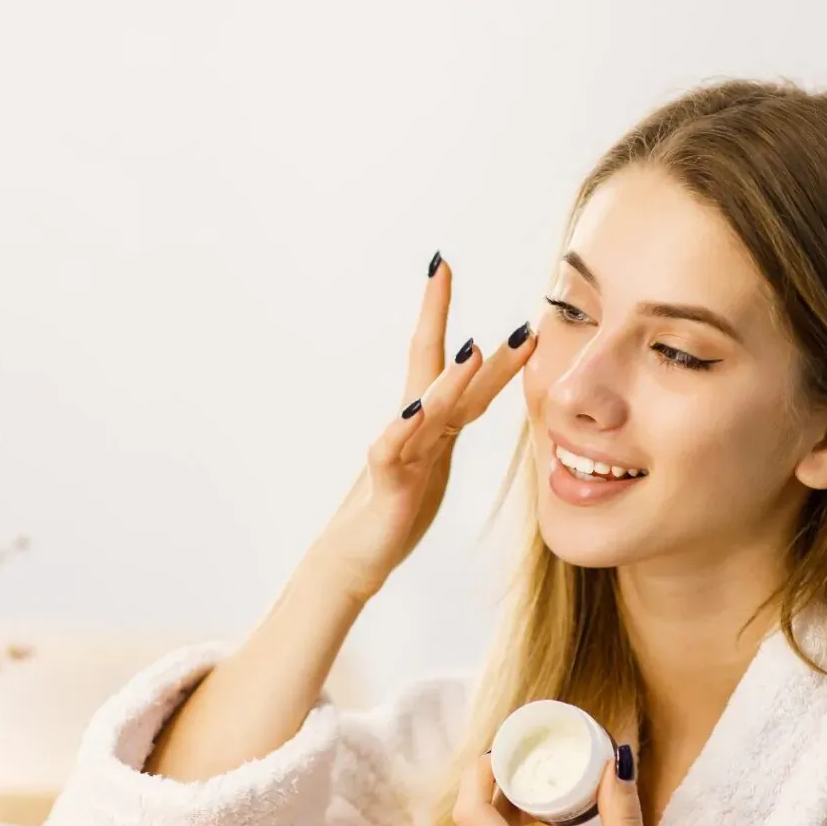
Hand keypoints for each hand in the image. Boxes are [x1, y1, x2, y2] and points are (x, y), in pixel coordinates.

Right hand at [320, 255, 537, 601]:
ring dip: (448, 380)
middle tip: (440, 267)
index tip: (444, 267)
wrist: (354, 558)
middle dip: (434, 316)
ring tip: (471, 350)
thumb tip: (469, 391)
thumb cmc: (395, 509)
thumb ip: (447, 425)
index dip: (447, 314)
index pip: (445, 361)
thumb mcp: (433, 461)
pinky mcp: (390, 488)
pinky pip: (395, 455)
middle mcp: (412, 428)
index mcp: (429, 422)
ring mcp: (399, 455)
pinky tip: (416, 412)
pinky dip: (405, 432)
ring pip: (425, 411)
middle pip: (431, 367)